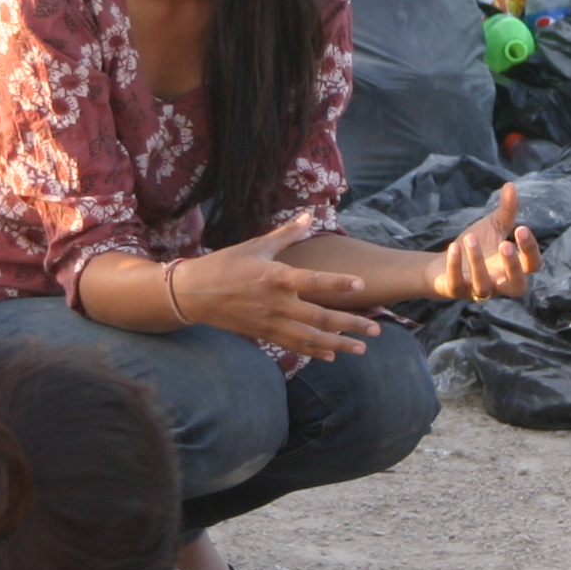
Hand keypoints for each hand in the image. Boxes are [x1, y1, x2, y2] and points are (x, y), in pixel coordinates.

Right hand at [172, 211, 381, 359]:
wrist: (193, 294)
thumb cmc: (225, 264)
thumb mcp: (255, 246)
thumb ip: (287, 234)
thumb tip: (309, 214)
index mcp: (275, 277)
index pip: (313, 281)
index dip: (338, 283)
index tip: (361, 284)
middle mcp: (276, 303)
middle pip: (320, 318)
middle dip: (351, 324)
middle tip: (376, 328)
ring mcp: (270, 322)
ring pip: (311, 338)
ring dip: (339, 344)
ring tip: (362, 348)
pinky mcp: (264, 334)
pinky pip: (294, 346)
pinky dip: (314, 351)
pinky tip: (332, 355)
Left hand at [432, 183, 541, 301]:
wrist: (442, 265)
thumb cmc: (477, 246)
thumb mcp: (493, 227)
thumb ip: (506, 211)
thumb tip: (511, 186)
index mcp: (512, 267)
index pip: (532, 265)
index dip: (530, 250)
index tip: (522, 228)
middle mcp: (498, 284)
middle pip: (517, 287)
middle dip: (513, 267)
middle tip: (505, 244)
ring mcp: (476, 290)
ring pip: (483, 287)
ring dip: (478, 263)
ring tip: (471, 238)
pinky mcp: (455, 290)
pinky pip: (456, 285)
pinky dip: (454, 267)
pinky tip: (454, 247)